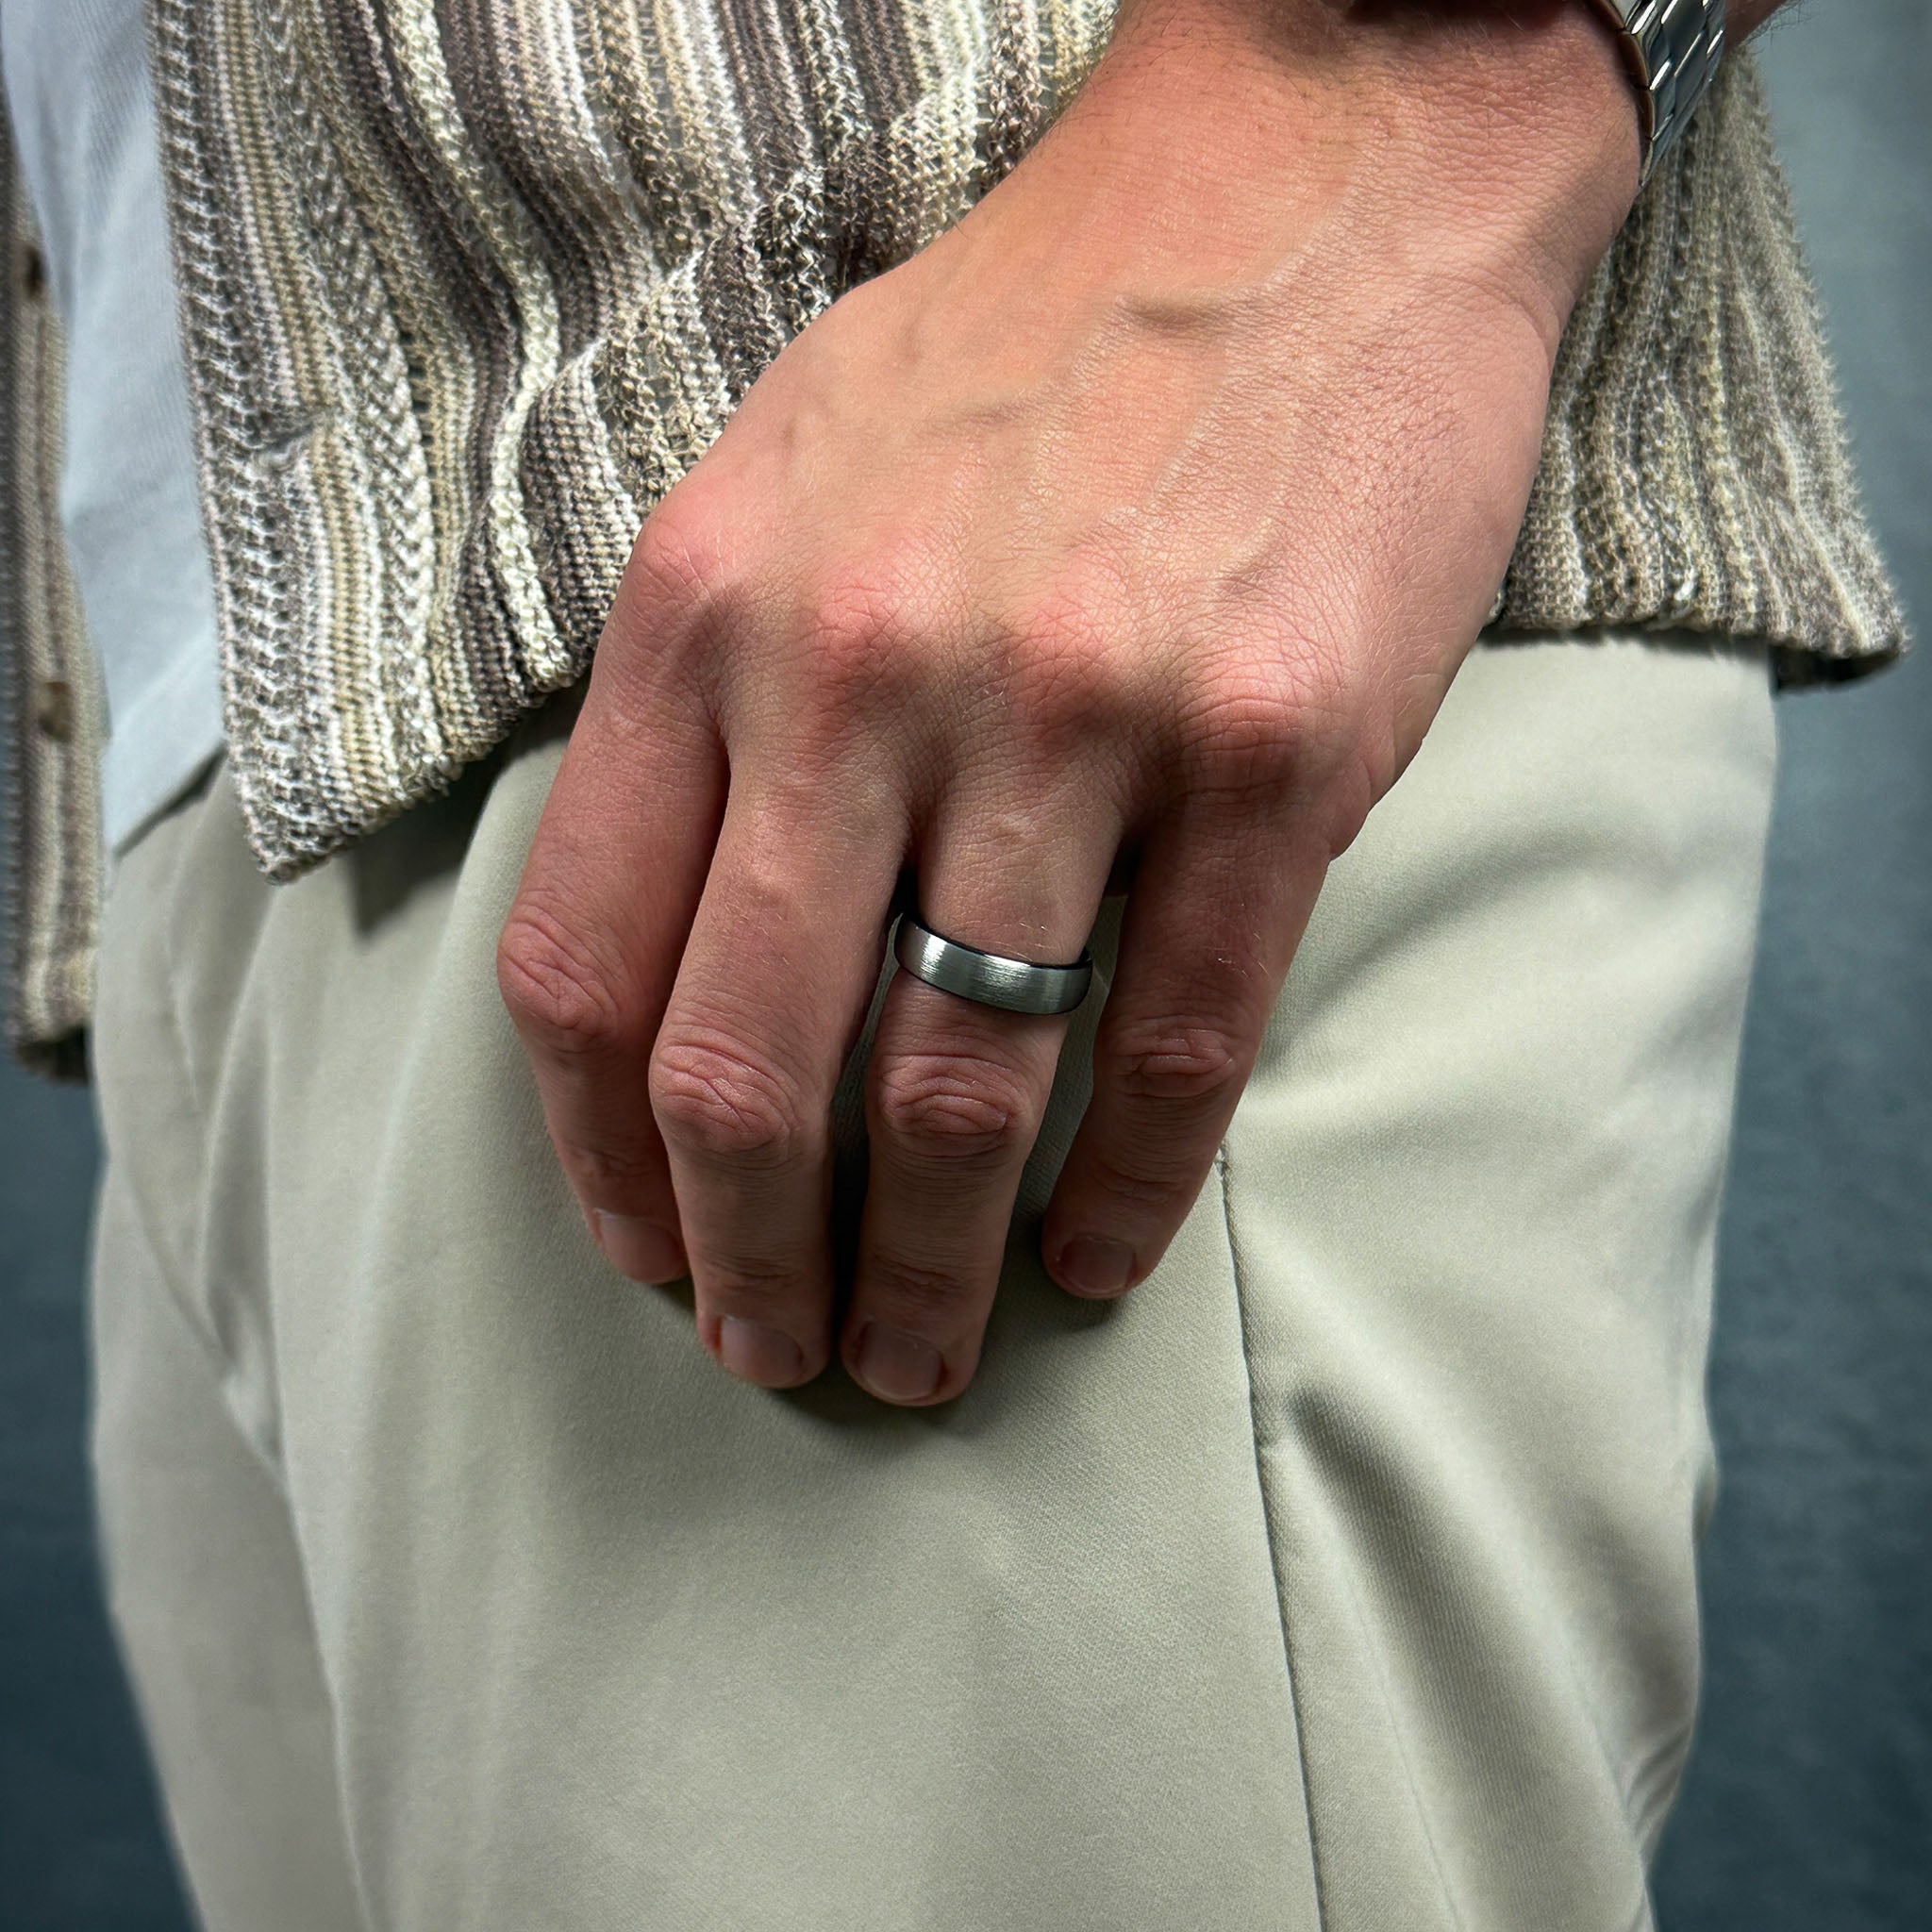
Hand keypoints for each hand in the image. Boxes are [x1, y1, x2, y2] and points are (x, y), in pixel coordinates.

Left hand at [498, 0, 1638, 1401]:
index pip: (585, 964)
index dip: (600, 1163)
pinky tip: (1094, 1260)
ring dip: (930, 1271)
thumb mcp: (788, 478)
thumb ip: (710, 707)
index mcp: (709, 608)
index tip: (650, 1254)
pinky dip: (1123, 1193)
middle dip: (753, 1269)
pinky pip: (1171, 1043)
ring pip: (958, 1088)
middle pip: (750, 1070)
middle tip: (782, 1360)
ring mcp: (1076, 713)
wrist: (1300, 183)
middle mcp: (867, 668)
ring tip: (925, 1357)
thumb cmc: (1028, 355)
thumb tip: (686, 951)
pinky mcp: (1269, 749)